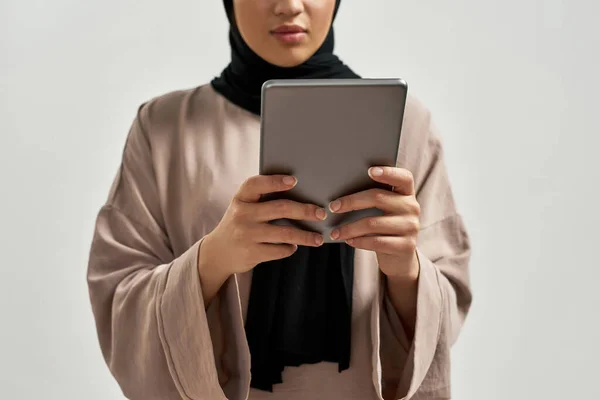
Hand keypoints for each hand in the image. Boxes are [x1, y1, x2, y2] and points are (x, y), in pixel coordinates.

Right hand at [199, 174, 326, 292]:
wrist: (217, 253)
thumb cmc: (238, 225)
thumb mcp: (242, 208)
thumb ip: (261, 200)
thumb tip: (299, 196)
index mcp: (240, 199)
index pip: (256, 184)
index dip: (275, 181)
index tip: (295, 180)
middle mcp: (242, 215)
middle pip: (280, 208)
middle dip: (305, 211)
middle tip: (321, 214)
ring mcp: (247, 235)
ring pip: (284, 233)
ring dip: (305, 236)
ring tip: (319, 238)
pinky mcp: (251, 253)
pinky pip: (279, 250)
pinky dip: (290, 248)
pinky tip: (294, 246)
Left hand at [328, 166, 420, 280]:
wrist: (399, 256)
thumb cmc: (384, 226)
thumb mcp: (383, 211)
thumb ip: (372, 199)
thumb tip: (340, 195)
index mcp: (406, 193)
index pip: (403, 178)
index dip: (388, 172)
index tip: (369, 171)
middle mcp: (412, 207)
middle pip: (378, 198)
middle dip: (351, 202)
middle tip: (333, 207)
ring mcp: (411, 227)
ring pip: (373, 223)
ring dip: (349, 228)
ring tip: (334, 232)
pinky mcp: (406, 246)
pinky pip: (377, 242)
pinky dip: (358, 241)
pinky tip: (348, 240)